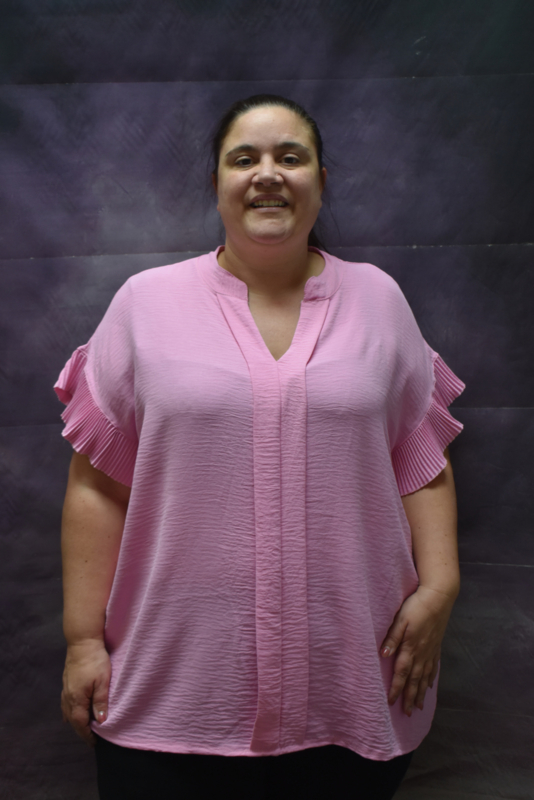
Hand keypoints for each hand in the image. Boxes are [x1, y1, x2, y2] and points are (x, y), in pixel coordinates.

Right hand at [61, 639, 110, 745]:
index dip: (87, 734)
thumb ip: (101, 702)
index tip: (94, 743)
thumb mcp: (103, 681)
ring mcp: (66, 689)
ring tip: (83, 729)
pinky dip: (68, 712)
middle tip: (90, 739)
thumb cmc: (95, 661)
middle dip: (81, 731)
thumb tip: (101, 722)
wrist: (83, 642)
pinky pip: (65, 703)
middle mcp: (68, 697)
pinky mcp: (66, 682)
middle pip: (73, 719)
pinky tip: (69, 713)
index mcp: (77, 699)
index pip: (80, 723)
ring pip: (68, 712)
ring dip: (75, 722)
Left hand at [379, 585, 456, 715]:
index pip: (401, 673)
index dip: (396, 688)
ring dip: (420, 692)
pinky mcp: (436, 645)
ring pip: (425, 676)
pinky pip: (433, 667)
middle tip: (407, 713)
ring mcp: (431, 650)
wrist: (438, 598)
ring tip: (418, 707)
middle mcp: (422, 653)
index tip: (391, 703)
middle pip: (414, 680)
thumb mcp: (400, 619)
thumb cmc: (416, 606)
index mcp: (411, 647)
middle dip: (409, 697)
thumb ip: (392, 637)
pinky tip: (429, 686)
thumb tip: (383, 655)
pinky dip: (430, 679)